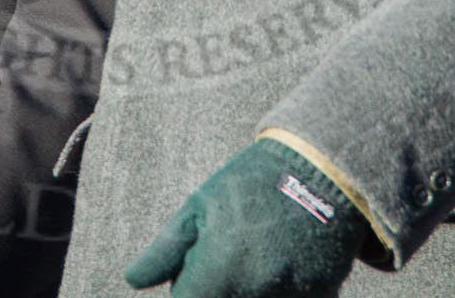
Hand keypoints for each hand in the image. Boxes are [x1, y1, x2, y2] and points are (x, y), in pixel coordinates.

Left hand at [123, 139, 365, 296]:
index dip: (187, 290)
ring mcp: (291, 296)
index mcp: (218, 270)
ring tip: (254, 257)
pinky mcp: (322, 295)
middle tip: (227, 258)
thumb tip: (133, 281)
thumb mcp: (200, 206)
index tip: (196, 272)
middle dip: (216, 289)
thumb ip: (165, 250)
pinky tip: (282, 262)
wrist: (321, 169)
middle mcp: (254, 290)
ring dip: (247, 290)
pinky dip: (280, 291)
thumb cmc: (251, 184)